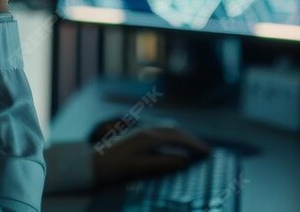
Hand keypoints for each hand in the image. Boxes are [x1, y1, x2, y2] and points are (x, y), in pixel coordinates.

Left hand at [91, 126, 211, 186]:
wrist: (91, 163)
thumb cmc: (115, 168)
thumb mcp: (139, 169)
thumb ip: (162, 164)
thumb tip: (185, 161)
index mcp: (149, 137)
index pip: (179, 139)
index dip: (195, 146)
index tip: (208, 154)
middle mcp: (147, 130)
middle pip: (176, 132)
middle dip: (192, 140)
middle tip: (206, 152)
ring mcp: (142, 131)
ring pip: (169, 130)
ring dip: (184, 138)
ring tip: (195, 148)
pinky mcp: (138, 135)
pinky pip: (162, 133)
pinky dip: (174, 137)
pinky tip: (175, 145)